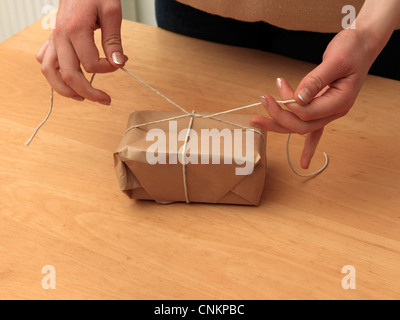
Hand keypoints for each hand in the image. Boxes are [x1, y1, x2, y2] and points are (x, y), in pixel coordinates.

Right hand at [36, 0, 127, 104]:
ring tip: (82, 97)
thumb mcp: (112, 12)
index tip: (120, 63)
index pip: (90, 65)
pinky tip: (68, 79)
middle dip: (88, 93)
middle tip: (105, 100)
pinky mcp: (52, 38)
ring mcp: (54, 38)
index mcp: (75, 29)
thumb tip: (118, 63)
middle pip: (68, 75)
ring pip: (50, 72)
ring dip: (65, 90)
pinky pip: (45, 61)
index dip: (108, 70)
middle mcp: (60, 36)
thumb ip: (114, 41)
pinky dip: (54, 75)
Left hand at [250, 29, 374, 168]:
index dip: (290, 105)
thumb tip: (298, 98)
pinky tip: (304, 163)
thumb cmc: (352, 49)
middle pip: (301, 125)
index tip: (280, 86)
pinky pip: (312, 129)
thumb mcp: (335, 60)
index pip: (308, 113)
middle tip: (262, 99)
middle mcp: (334, 111)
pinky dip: (308, 146)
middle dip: (278, 116)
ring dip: (279, 122)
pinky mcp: (322, 107)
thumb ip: (316, 81)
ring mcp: (328, 111)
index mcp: (340, 102)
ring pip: (300, 126)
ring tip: (257, 116)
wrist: (362, 45)